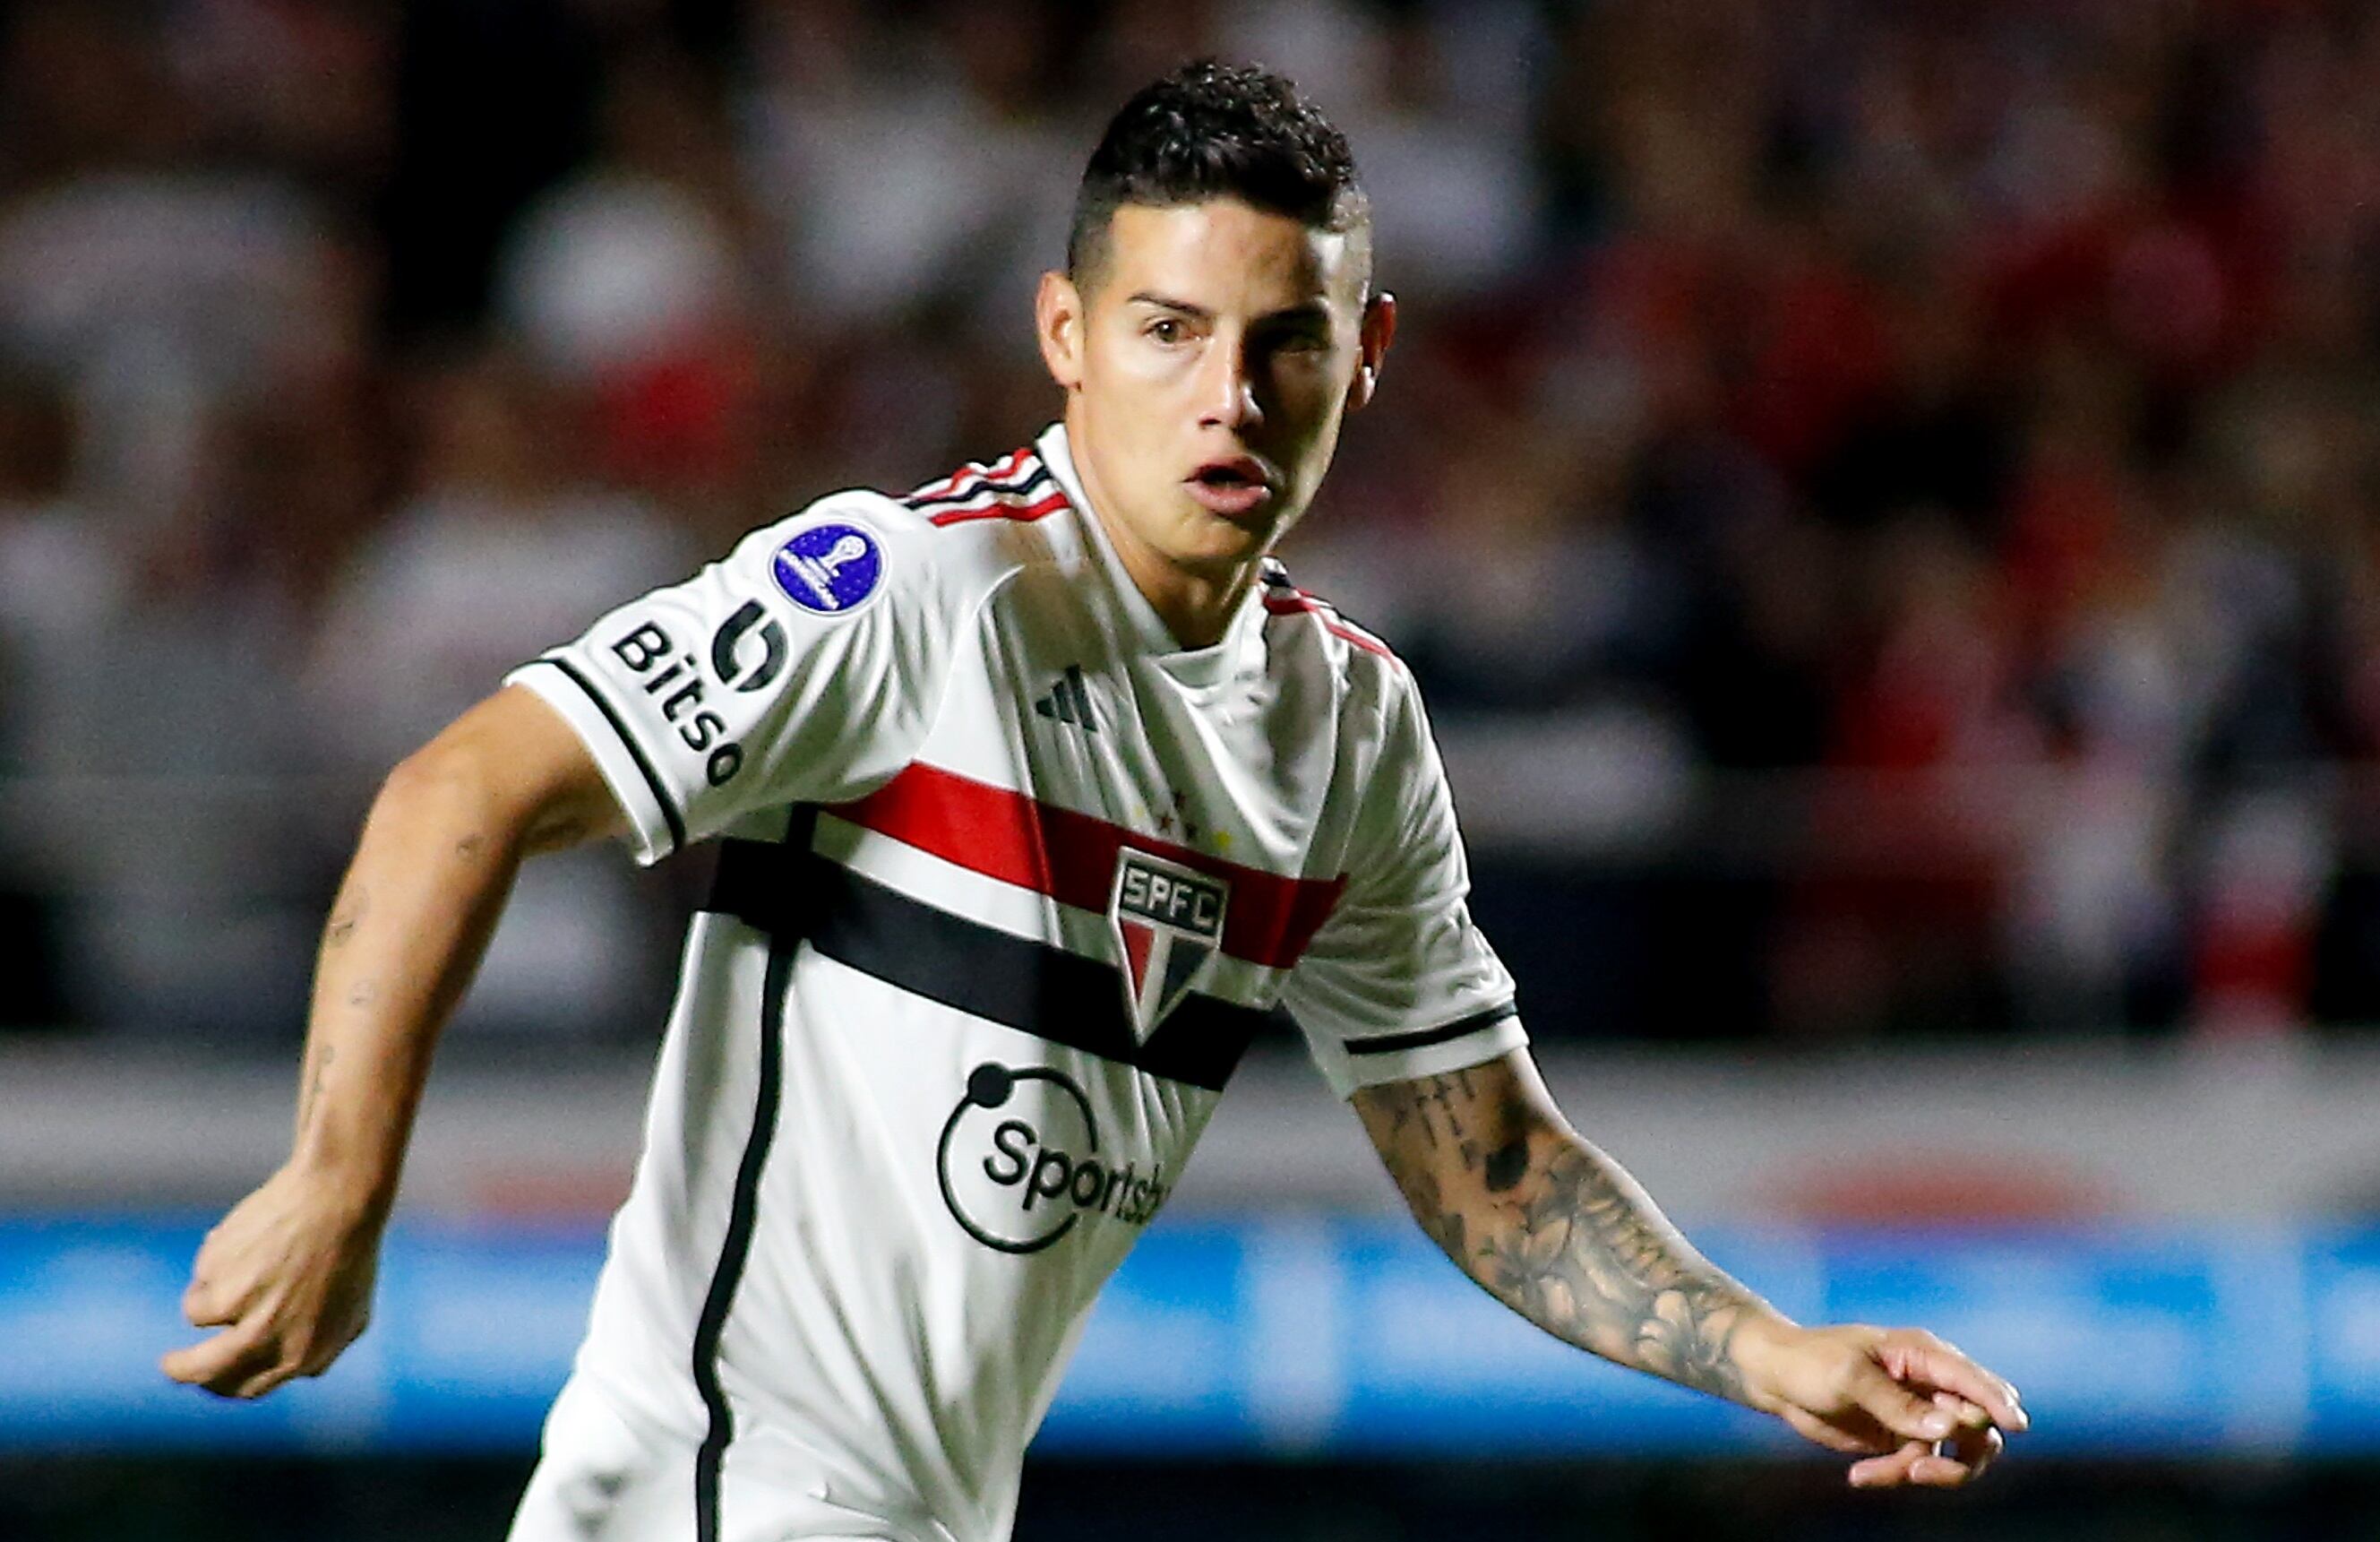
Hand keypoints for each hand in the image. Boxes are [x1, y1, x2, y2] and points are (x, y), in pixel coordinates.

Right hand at [160, 1163, 382, 1397]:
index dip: (222, 1382)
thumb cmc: (349, 1247)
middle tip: (169, 1362)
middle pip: (205, 1374)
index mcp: (306, 1356)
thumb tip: (295, 1372)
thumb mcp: (353, 1309)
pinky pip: (200, 1281)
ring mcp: (247, 1322)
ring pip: (197, 1316)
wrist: (341, 1199)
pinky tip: (250, 1240)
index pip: (249, 1388)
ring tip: (251, 1253)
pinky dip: (215, 1262)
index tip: (206, 1374)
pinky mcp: (223, 1294)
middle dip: (181, 1370)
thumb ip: (323, 1347)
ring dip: (211, 1286)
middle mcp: (274, 1347)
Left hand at [1735, 1319, 2026, 1487]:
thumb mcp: (1849, 1377)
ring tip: (1886, 1474)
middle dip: (1964, 1453)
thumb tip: (1949, 1428)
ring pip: (1957, 1455)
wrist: (1775, 1378)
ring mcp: (1921, 1414)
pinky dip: (1895, 1476)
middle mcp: (1931, 1384)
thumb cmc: (1810, 1362)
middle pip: (1980, 1426)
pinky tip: (1857, 1476)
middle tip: (1920, 1470)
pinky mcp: (1903, 1439)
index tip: (2015, 1425)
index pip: (1972, 1378)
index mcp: (1922, 1354)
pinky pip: (1919, 1467)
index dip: (1997, 1401)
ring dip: (1928, 1472)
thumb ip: (1898, 1404)